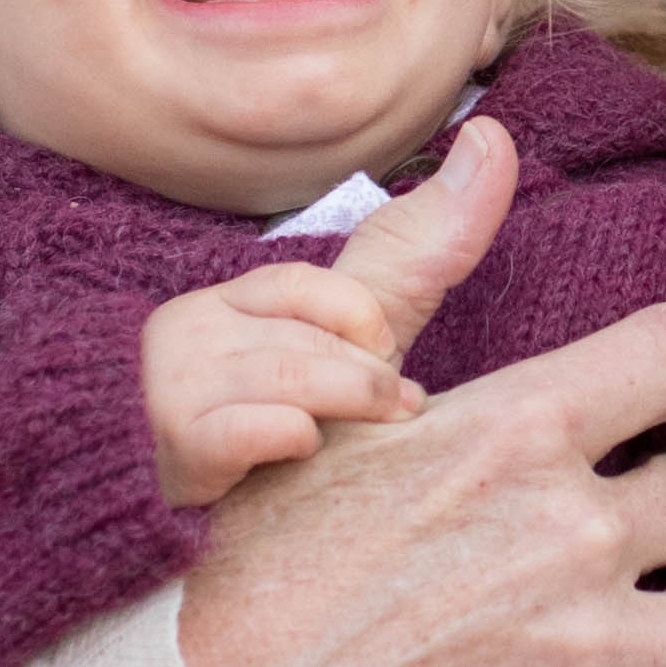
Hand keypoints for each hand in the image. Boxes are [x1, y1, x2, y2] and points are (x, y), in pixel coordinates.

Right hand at [140, 266, 423, 507]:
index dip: (361, 320)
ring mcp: (173, 389)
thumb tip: (492, 139)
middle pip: (305, 336)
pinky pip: (252, 429)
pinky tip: (304, 455)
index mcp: (222, 305)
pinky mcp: (176, 447)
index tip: (388, 356)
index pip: (301, 285)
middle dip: (369, 378)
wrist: (194, 527)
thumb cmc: (284, 429)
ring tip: (372, 438)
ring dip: (352, 409)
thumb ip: (415, 253)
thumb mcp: (346, 341)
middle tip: (397, 412)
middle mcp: (187, 334)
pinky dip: (296, 440)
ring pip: (291, 378)